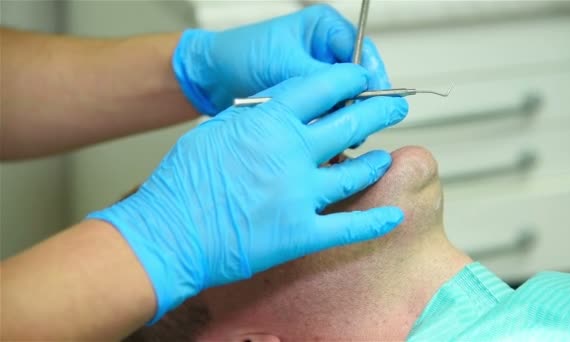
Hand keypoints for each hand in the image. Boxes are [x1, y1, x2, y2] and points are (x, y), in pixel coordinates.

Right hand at [87, 64, 406, 321]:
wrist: (168, 232)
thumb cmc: (182, 182)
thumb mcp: (218, 129)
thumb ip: (257, 118)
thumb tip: (285, 110)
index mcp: (268, 121)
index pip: (322, 88)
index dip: (349, 80)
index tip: (361, 79)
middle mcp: (291, 153)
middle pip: (349, 124)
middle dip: (377, 112)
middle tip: (394, 108)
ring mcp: (299, 194)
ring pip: (355, 173)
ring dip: (375, 163)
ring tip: (385, 157)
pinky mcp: (300, 233)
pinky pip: (349, 226)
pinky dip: (375, 221)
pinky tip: (393, 214)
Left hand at [172, 4, 390, 114]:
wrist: (214, 77)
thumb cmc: (242, 55)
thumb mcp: (284, 63)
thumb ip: (319, 78)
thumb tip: (351, 94)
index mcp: (324, 29)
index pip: (363, 51)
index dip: (373, 76)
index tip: (376, 98)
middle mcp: (325, 52)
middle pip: (359, 79)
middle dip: (360, 102)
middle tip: (360, 122)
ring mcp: (318, 77)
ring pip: (347, 100)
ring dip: (345, 117)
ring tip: (343, 133)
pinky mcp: (310, 100)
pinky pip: (329, 113)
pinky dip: (329, 125)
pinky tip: (327, 137)